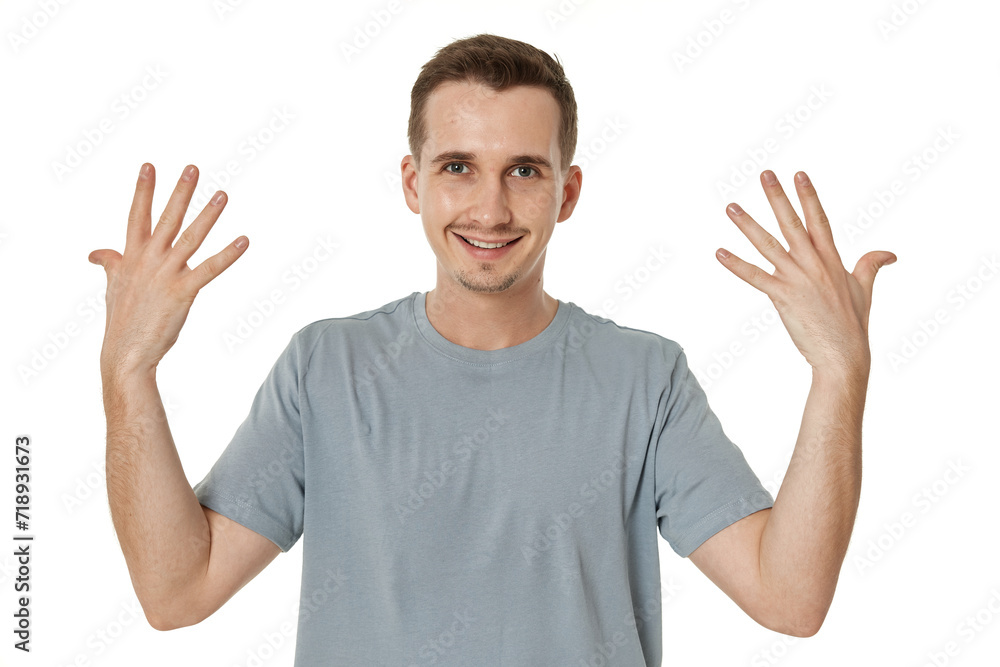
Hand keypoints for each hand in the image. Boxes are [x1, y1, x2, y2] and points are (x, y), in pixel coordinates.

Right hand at [89, 163, 248, 376]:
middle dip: (180, 192)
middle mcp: (148, 260)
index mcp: (131, 256)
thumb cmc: (122, 320)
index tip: (150, 165)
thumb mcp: (113, 285)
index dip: (144, 190)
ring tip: (223, 194)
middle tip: (193, 168)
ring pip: (190, 238)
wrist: (124, 353)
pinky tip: (244, 240)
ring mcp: (165, 274)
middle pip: (166, 219)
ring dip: (208, 215)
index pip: (137, 215)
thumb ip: (110, 263)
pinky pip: (210, 269)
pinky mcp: (182, 291)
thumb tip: (95, 252)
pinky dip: (228, 255)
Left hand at [716, 170, 895, 375]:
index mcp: (831, 259)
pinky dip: (737, 265)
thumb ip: (871, 265)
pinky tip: (720, 252)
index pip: (819, 220)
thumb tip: (890, 253)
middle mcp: (814, 264)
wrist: (844, 355)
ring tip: (731, 207)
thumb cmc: (853, 324)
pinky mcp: (784, 297)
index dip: (808, 196)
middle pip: (792, 223)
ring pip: (768, 245)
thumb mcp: (865, 289)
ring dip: (748, 225)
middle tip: (764, 174)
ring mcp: (798, 279)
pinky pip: (755, 277)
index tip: (798, 175)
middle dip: (777, 197)